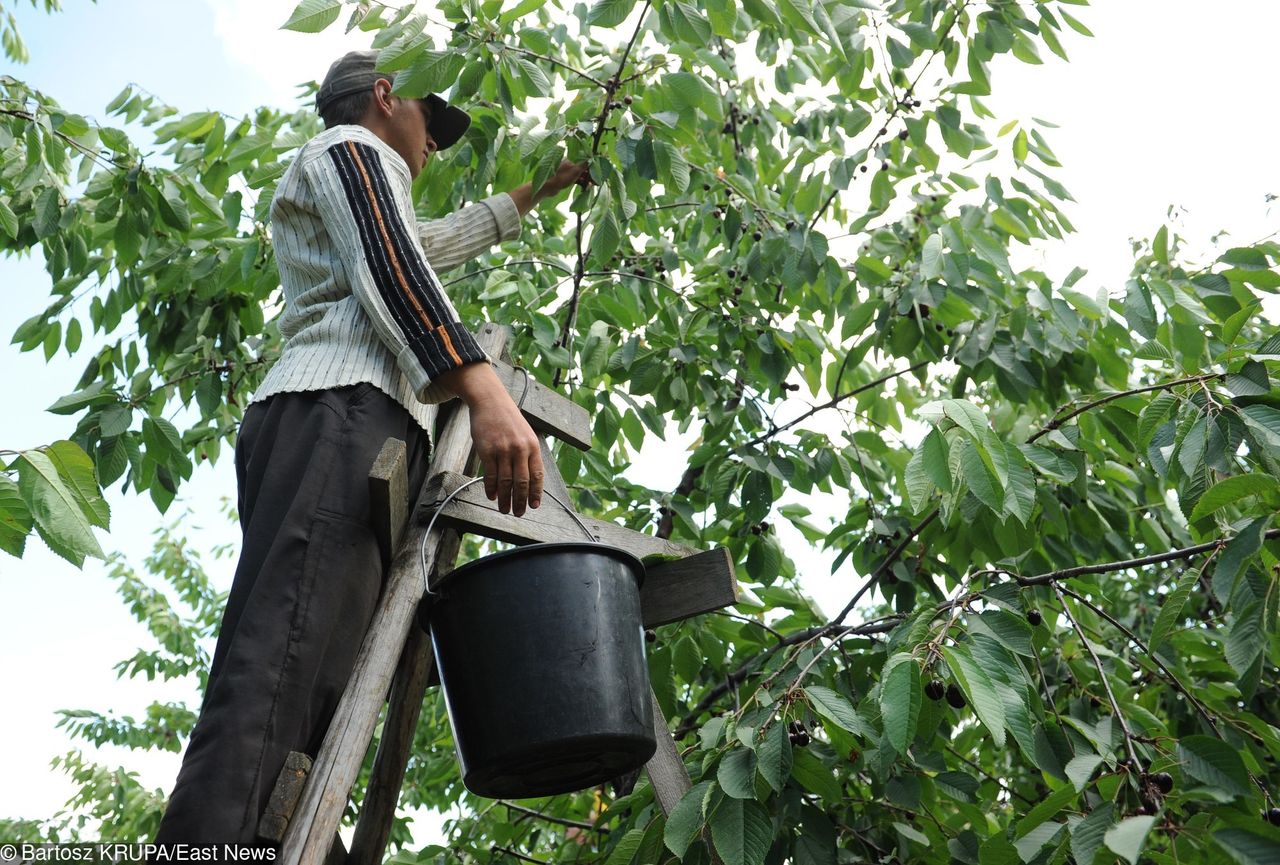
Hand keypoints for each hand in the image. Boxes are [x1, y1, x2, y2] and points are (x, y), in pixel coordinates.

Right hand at [435, 361, 544, 516]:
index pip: (537, 475)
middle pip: (521, 482)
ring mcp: (503, 450)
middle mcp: (520, 449)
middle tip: (518, 513)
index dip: (535, 493)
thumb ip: (528, 454)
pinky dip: (491, 488)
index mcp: (533, 446)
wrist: (490, 401)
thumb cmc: (508, 419)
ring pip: (506, 482)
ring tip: (504, 509)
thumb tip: (530, 479)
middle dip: (520, 501)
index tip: (534, 506)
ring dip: (505, 499)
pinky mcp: (486, 450)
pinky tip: (492, 496)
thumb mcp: (525, 434)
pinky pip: (490, 475)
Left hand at [547, 160, 592, 194]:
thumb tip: (591, 159)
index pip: (583, 161)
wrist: (549, 187)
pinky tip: (584, 186)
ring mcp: (565, 172)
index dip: (590, 167)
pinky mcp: (563, 179)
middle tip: (594, 180)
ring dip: (584, 179)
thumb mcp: (576, 170)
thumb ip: (584, 165)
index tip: (595, 172)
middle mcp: (567, 164)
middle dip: (588, 174)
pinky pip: (573, 180)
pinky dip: (579, 182)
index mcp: (570, 160)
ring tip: (590, 185)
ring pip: (577, 174)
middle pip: (580, 168)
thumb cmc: (562, 177)